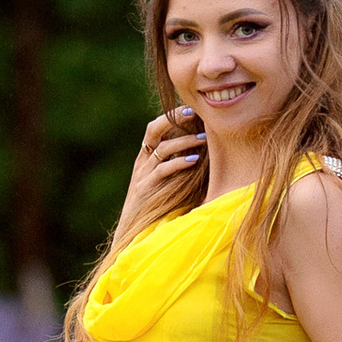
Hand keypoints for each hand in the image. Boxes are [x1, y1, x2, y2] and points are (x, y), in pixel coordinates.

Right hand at [116, 110, 204, 239]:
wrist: (134, 232)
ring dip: (184, 141)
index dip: (171, 115)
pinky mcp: (145, 189)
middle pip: (154, 130)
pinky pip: (162, 170)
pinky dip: (179, 163)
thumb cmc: (158, 206)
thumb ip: (179, 164)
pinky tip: (194, 160)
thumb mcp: (168, 180)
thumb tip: (207, 150)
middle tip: (195, 114)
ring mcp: (142, 174)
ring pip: (162, 148)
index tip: (191, 108)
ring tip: (203, 138)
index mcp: (146, 156)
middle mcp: (142, 161)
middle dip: (174, 119)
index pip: (155, 127)